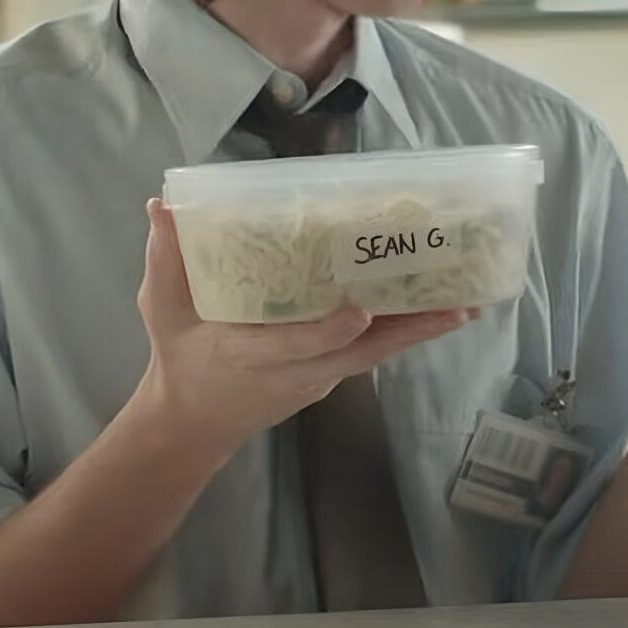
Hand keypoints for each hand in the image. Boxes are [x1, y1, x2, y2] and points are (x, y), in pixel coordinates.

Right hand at [134, 198, 470, 452]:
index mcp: (250, 354)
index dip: (326, 331)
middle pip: (360, 353)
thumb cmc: (181, 358)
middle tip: (456, 306)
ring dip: (420, 332)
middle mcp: (296, 371)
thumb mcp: (162, 311)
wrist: (195, 422)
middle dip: (409, 332)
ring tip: (466, 305)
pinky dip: (406, 333)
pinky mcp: (333, 374)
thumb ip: (165, 261)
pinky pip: (373, 353)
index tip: (359, 311)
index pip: (295, 346)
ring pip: (376, 354)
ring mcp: (320, 377)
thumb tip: (162, 205)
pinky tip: (440, 309)